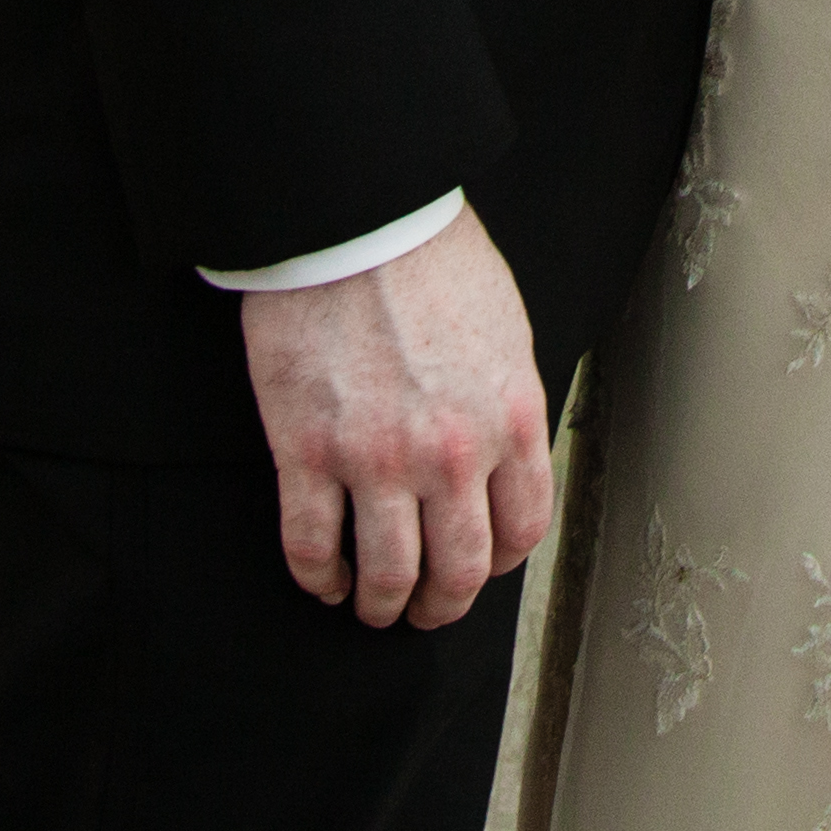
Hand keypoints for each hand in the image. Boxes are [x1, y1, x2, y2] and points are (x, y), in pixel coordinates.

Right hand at [240, 207, 550, 630]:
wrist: (355, 221)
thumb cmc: (431, 259)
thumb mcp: (504, 330)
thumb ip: (506, 402)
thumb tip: (503, 455)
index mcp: (510, 418)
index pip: (521, 529)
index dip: (499, 563)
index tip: (481, 569)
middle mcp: (453, 453)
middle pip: (459, 569)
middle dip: (443, 604)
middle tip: (426, 609)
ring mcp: (378, 458)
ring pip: (388, 574)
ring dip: (381, 605)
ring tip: (371, 606)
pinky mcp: (309, 451)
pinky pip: (312, 546)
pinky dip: (318, 578)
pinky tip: (323, 579)